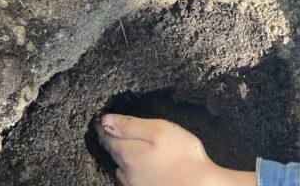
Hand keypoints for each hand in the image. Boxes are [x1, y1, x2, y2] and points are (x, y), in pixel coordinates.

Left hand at [96, 115, 253, 185]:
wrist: (200, 185)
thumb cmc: (181, 153)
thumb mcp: (157, 129)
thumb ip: (129, 125)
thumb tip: (105, 120)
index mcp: (128, 152)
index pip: (109, 137)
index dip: (104, 127)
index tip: (99, 120)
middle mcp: (128, 171)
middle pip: (113, 152)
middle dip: (108, 140)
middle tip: (104, 130)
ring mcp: (137, 184)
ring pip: (120, 166)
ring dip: (116, 155)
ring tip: (114, 145)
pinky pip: (129, 178)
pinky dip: (126, 169)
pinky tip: (129, 168)